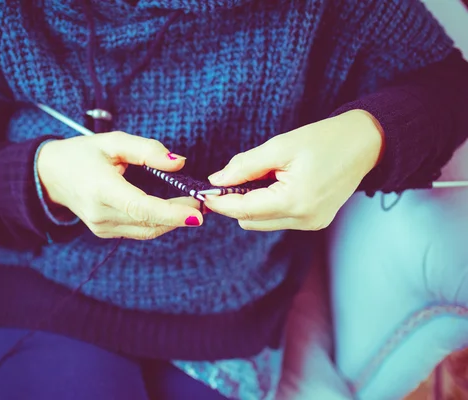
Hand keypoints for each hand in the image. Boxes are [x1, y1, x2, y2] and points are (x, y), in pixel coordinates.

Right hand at [37, 131, 202, 239]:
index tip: (197, 214)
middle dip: (180, 216)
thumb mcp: (113, 141)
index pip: (141, 207)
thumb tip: (179, 163)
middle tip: (204, 202)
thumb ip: (147, 150)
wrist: (51, 175)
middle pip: (149, 222)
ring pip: (147, 230)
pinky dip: (158, 222)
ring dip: (172, 221)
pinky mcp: (105, 232)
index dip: (171, 213)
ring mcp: (102, 227)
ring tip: (193, 205)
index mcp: (101, 189)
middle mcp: (101, 214)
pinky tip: (172, 210)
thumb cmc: (83, 154)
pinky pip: (138, 231)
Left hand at [205, 110, 383, 230]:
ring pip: (262, 222)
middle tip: (232, 178)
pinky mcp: (315, 222)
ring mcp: (311, 224)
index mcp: (295, 201)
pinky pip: (278, 219)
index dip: (220, 202)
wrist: (366, 143)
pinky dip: (268, 205)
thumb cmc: (325, 140)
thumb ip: (245, 166)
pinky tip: (277, 184)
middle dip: (235, 202)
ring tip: (265, 176)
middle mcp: (304, 220)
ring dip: (252, 204)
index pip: (244, 210)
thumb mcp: (280, 146)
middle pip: (250, 221)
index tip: (202, 193)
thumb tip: (216, 180)